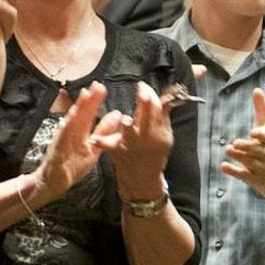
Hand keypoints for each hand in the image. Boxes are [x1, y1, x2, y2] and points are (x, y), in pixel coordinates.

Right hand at [33, 83, 116, 199]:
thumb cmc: (72, 165)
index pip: (88, 114)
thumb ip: (104, 132)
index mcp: (80, 132)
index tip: (102, 87)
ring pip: (71, 121)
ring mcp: (62, 140)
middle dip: (88, 99)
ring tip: (85, 95)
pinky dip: (66, 127)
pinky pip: (62, 137)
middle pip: (80, 113)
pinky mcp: (56, 150)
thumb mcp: (93, 148)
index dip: (94, 101)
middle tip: (97, 85)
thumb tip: (117, 115)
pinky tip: (71, 117)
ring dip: (78, 108)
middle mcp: (70, 132)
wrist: (54, 183)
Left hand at [108, 81, 175, 198]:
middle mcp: (146, 137)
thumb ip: (164, 116)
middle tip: (142, 89)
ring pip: (130, 131)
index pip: (158, 109)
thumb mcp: (165, 136)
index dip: (152, 95)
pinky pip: (107, 144)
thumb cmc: (154, 154)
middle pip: (147, 116)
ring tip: (127, 121)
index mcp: (159, 132)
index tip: (144, 85)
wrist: (142, 178)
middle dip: (146, 102)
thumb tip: (168, 95)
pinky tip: (95, 139)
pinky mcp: (116, 150)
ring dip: (128, 126)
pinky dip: (101, 142)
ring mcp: (130, 144)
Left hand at [223, 88, 264, 192]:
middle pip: (257, 151)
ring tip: (228, 149)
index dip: (261, 135)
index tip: (253, 132)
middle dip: (247, 147)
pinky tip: (223, 166)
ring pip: (248, 162)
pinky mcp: (251, 177)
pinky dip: (233, 171)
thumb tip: (257, 89)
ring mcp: (259, 167)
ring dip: (238, 156)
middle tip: (236, 143)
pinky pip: (242, 175)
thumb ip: (262, 109)